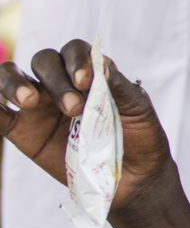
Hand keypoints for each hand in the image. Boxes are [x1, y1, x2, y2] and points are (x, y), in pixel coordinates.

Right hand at [0, 40, 175, 211]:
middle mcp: (58, 83)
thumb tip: (101, 65)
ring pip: (11, 77)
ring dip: (14, 83)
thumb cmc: (138, 136)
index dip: (77, 60)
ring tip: (28, 101)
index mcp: (87, 72)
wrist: (133, 176)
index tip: (85, 81)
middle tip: (73, 108)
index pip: (74, 51)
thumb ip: (117, 86)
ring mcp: (37, 105)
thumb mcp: (137, 108)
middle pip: (43, 61)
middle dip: (56, 79)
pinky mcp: (21, 130)